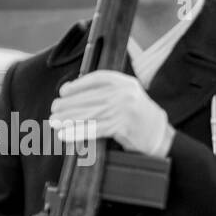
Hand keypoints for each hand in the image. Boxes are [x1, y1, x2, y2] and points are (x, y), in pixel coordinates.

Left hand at [50, 71, 172, 156]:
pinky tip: (66, 134)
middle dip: (68, 105)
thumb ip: (107, 91)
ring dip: (68, 119)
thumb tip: (73, 90)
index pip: (96, 79)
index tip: (64, 91)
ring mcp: (124, 110)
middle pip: (88, 98)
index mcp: (125, 82)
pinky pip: (94, 129)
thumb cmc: (141, 117)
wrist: (160, 136)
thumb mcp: (128, 95)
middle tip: (54, 110)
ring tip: (55, 122)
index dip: (77, 85)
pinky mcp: (122, 127)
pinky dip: (77, 132)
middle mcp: (124, 94)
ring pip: (89, 114)